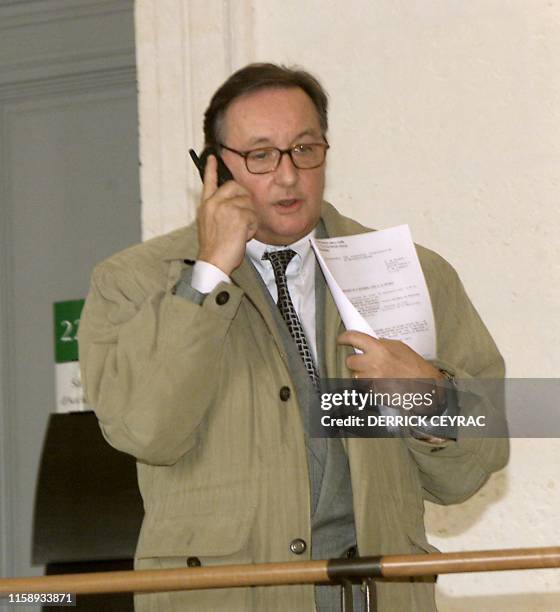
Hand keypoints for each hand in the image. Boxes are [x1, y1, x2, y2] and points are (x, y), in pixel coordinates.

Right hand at [197, 155, 257, 274]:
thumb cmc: (214, 249)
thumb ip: (219, 211)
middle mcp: (214, 203)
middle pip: (236, 187)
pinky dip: (252, 227)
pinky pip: (254, 215)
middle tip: (243, 216)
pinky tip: (243, 236)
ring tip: (240, 232)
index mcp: (206, 206)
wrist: (213, 262)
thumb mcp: (210, 226)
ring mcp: (226, 207)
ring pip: (249, 203)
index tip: (213, 157)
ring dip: (249, 218)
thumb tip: (235, 203)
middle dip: (244, 199)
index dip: (211, 169)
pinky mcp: (239, 215)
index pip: (209, 182)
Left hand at [338, 331, 445, 420]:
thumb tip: (368, 344)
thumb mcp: (399, 347)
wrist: (426, 386)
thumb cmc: (415, 367)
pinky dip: (368, 387)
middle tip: (365, 362)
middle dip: (355, 362)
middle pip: (350, 361)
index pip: (354, 338)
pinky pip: (363, 388)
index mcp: (379, 349)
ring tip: (376, 375)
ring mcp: (373, 380)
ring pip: (355, 376)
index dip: (344, 338)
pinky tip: (380, 384)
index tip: (341, 340)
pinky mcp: (374, 393)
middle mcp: (373, 364)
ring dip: (362, 376)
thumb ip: (381, 344)